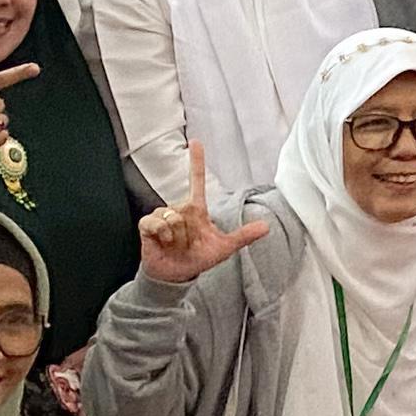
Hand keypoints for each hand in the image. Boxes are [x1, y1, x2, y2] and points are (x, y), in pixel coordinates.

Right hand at [136, 145, 268, 284]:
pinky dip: (164, 236)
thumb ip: (244, 236)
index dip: (196, 161)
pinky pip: (158, 224)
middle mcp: (179, 208)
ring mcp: (162, 215)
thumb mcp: (224, 247)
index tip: (195, 141)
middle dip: (191, 233)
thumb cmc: (199, 258)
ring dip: (179, 237)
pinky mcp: (148, 224)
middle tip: (189, 244)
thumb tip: (266, 226)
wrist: (177, 274)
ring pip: (175, 219)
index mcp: (197, 209)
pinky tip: (163, 243)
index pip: (197, 180)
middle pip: (188, 210)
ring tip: (176, 245)